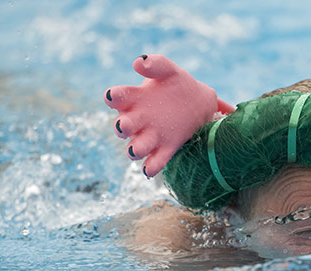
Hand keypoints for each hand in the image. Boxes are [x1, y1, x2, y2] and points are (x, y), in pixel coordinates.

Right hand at [104, 54, 234, 176]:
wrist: (198, 103)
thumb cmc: (176, 84)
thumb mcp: (169, 70)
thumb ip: (155, 63)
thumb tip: (139, 62)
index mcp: (134, 98)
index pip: (117, 98)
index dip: (112, 98)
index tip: (112, 96)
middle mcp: (138, 119)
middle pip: (122, 126)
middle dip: (121, 128)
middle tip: (124, 125)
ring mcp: (150, 136)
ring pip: (136, 147)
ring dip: (134, 149)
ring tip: (136, 149)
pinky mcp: (165, 150)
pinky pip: (154, 162)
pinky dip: (150, 167)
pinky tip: (149, 170)